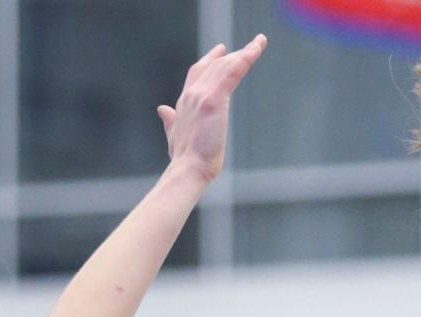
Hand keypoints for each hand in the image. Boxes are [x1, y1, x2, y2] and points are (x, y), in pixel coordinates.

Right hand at [158, 35, 266, 183]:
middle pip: (211, 67)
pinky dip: (246, 57)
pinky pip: (233, 72)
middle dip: (226, 55)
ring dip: (243, 54)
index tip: (219, 53)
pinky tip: (257, 48)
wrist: (187, 169)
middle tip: (242, 47)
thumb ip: (170, 121)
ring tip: (258, 44)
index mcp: (184, 103)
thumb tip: (162, 110)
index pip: (197, 74)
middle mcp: (191, 95)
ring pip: (224, 67)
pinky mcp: (213, 100)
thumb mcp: (174, 135)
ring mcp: (201, 95)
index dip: (209, 61)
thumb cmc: (184, 160)